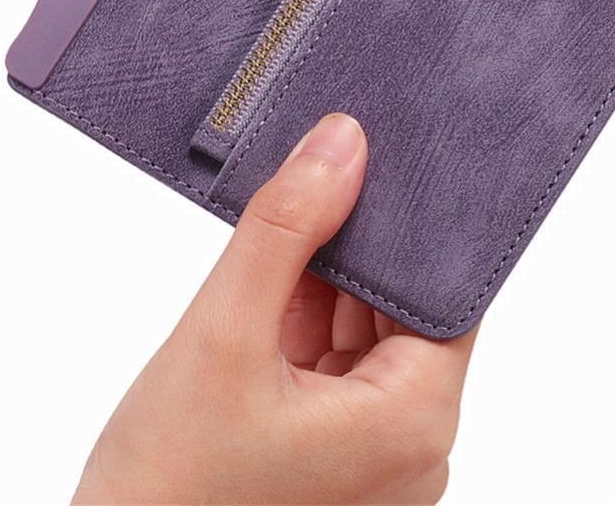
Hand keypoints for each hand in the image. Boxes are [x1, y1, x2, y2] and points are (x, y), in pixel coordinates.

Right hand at [74, 115, 475, 504]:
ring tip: (276, 212)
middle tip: (314, 155)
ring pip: (361, 333)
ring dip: (320, 276)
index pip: (445, 291)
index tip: (382, 147)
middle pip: (400, 308)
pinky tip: (261, 273)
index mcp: (413, 425)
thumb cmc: (169, 491)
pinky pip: (330, 368)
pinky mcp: (327, 465)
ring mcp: (368, 464)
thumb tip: (340, 143)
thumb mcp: (223, 333)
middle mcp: (409, 452)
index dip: (416, 216)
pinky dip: (297, 319)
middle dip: (355, 237)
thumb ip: (285, 229)